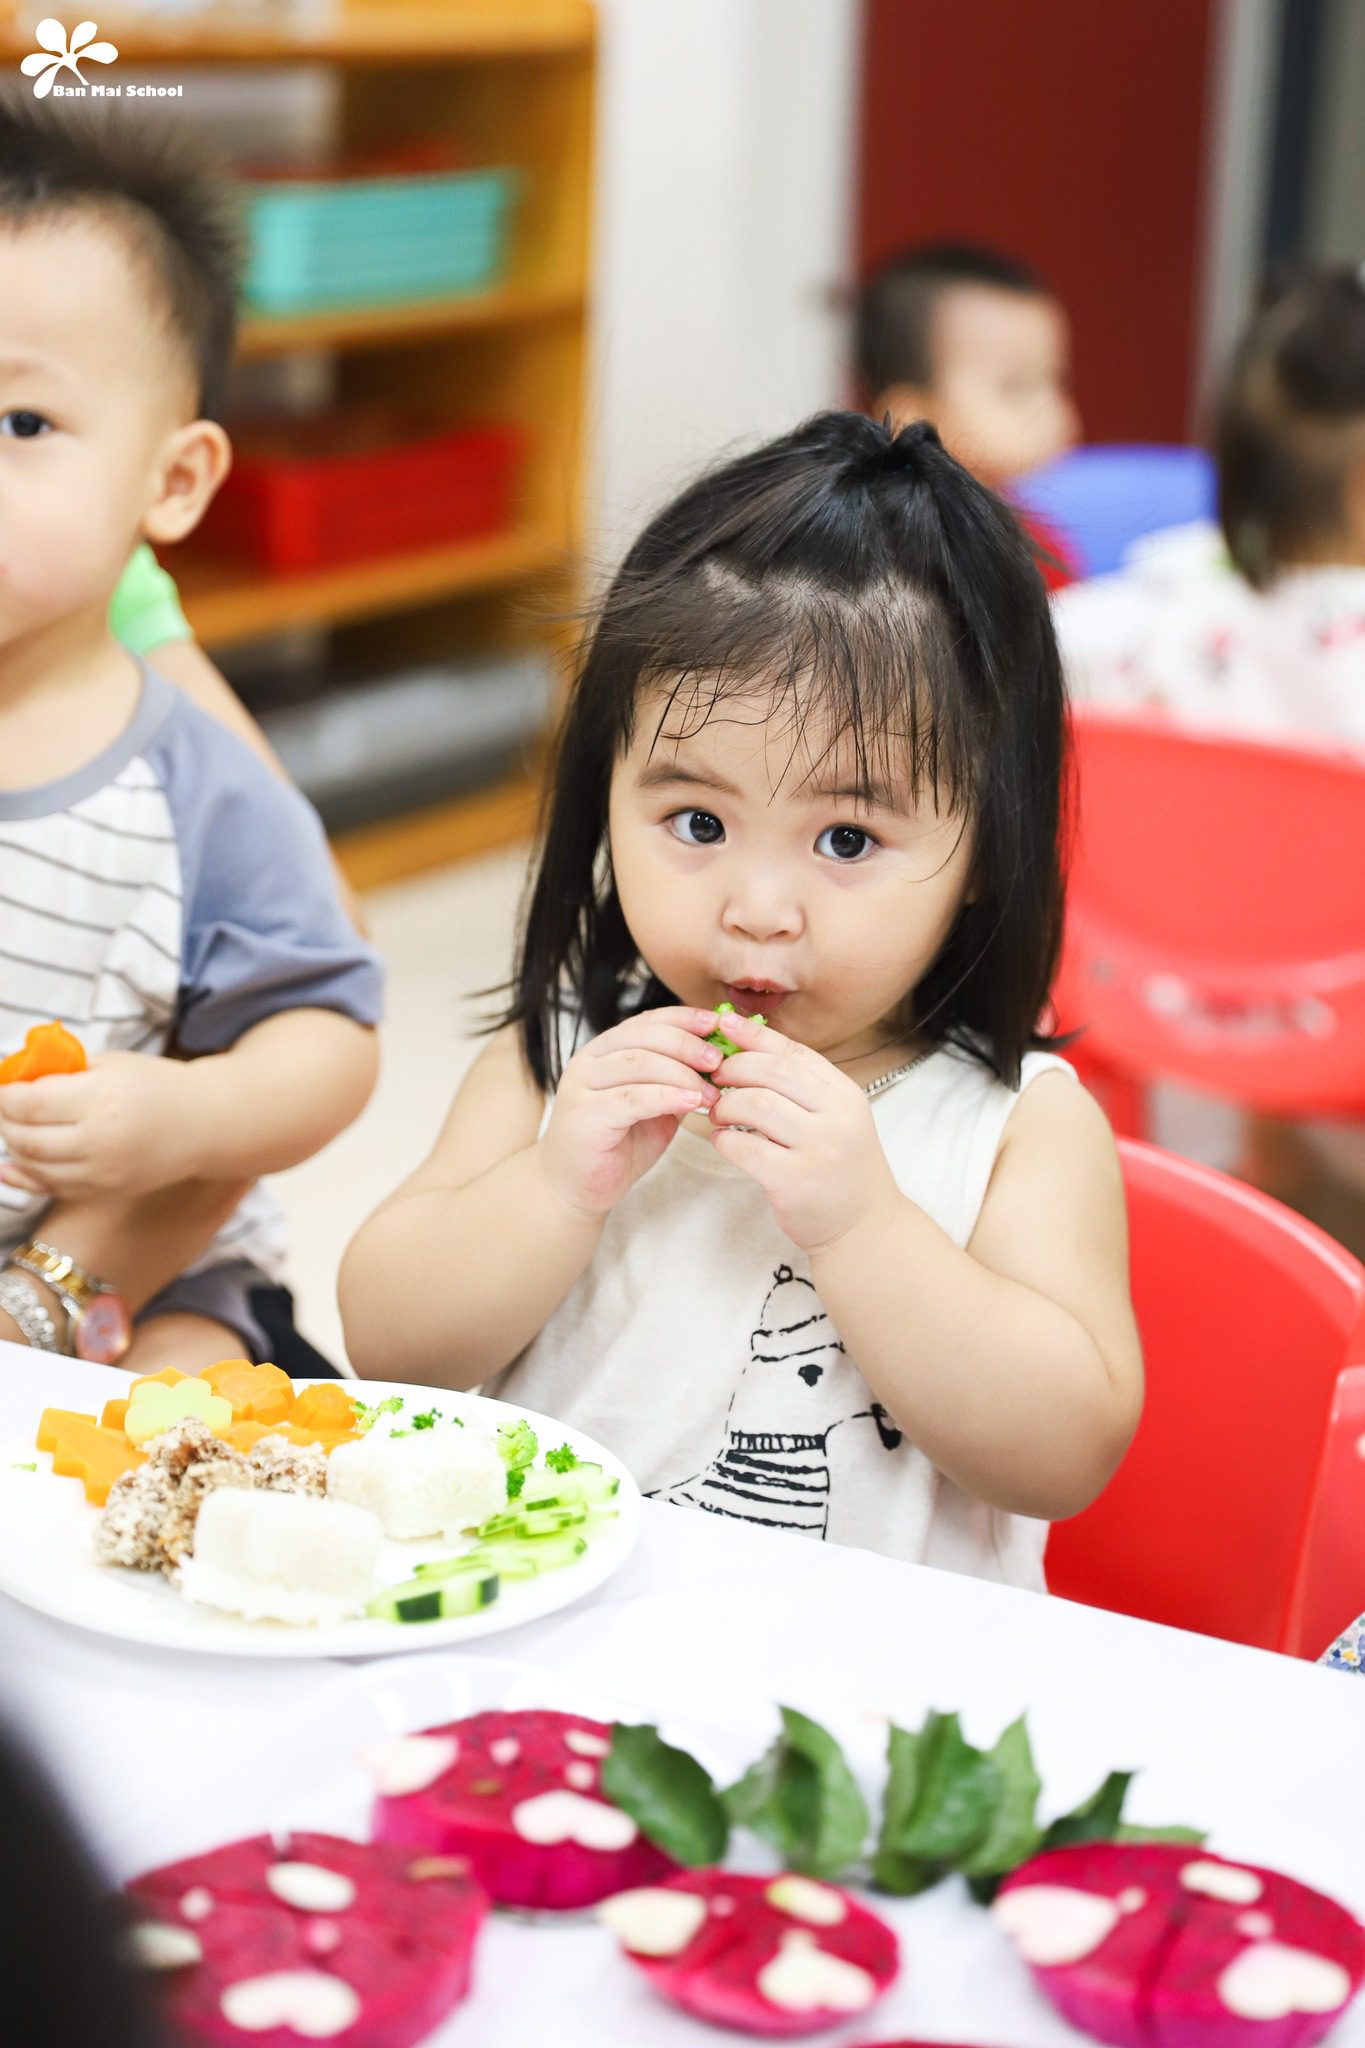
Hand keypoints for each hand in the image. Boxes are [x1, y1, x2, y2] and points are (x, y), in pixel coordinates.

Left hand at [0, 1052, 195, 1197]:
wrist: (205, 1123)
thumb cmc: (157, 1085)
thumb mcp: (110, 1063)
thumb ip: (63, 1072)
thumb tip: (14, 1082)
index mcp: (100, 1098)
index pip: (28, 1102)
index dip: (4, 1095)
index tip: (2, 1087)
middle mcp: (99, 1139)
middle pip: (25, 1137)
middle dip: (4, 1121)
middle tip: (5, 1108)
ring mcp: (102, 1172)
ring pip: (34, 1166)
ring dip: (14, 1146)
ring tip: (16, 1128)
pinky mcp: (105, 1191)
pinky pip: (52, 1188)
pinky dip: (26, 1176)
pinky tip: (11, 1165)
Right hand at [538, 1006, 723, 1220]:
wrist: (576, 1187)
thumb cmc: (617, 1145)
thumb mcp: (654, 1106)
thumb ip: (675, 1081)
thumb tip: (718, 1060)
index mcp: (604, 1050)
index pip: (647, 1021)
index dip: (684, 1018)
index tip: (717, 1023)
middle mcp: (588, 1060)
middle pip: (644, 1036)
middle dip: (688, 1045)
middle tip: (719, 1062)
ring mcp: (582, 1086)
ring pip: (639, 1063)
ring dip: (683, 1074)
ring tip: (712, 1093)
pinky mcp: (585, 1115)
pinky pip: (632, 1098)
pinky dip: (667, 1097)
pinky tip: (691, 1102)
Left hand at [706, 1012, 901, 1251]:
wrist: (864, 1227)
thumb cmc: (841, 1168)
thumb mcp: (835, 1119)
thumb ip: (802, 1088)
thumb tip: (749, 1049)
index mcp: (844, 1095)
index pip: (793, 1052)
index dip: (754, 1035)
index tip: (724, 1024)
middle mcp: (836, 1117)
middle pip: (772, 1071)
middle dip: (734, 1069)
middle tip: (715, 1079)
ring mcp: (818, 1149)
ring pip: (756, 1104)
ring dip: (726, 1105)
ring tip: (718, 1114)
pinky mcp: (795, 1181)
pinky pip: (745, 1148)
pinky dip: (724, 1140)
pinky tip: (723, 1141)